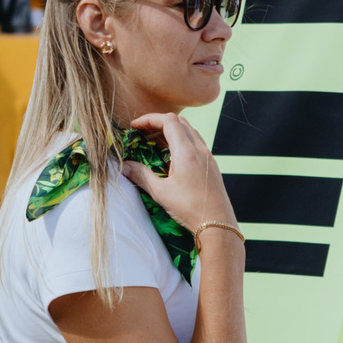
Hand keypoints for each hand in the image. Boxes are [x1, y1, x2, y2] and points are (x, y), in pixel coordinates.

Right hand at [120, 112, 235, 235]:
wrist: (217, 224)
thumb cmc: (190, 208)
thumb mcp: (161, 192)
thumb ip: (141, 175)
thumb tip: (124, 166)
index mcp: (186, 151)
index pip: (168, 121)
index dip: (149, 119)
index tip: (135, 126)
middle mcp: (200, 149)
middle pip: (179, 122)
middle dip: (159, 123)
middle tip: (143, 133)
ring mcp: (208, 156)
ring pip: (189, 131)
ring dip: (171, 132)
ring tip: (155, 144)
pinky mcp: (211, 165)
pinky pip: (196, 143)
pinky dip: (181, 142)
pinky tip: (172, 158)